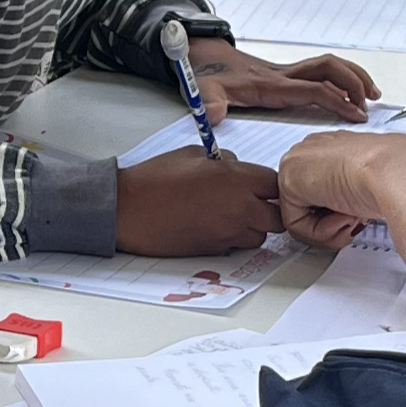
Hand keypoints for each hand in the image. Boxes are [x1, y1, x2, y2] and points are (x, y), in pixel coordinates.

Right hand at [116, 150, 282, 254]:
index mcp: (236, 179)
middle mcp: (239, 208)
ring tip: (230, 216)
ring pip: (260, 237)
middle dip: (269, 211)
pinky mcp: (214, 251)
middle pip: (277, 218)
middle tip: (253, 203)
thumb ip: (225, 162)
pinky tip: (212, 226)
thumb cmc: (155, 179)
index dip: (270, 185)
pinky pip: (236, 246)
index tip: (259, 185)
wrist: (128, 210)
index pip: (275, 185)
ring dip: (253, 228)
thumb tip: (238, 169)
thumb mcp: (193, 155)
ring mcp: (228, 233)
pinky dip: (232, 239)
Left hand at [189, 40, 376, 123]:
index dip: (336, 101)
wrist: (204, 58)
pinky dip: (343, 77)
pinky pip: (324, 72)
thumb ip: (209, 103)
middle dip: (354, 83)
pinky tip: (352, 91)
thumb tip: (213, 114)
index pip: (312, 89)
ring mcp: (288, 72)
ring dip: (354, 77)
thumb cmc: (208, 77)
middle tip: (368, 105)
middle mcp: (284, 75)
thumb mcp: (203, 91)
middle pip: (329, 69)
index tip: (355, 115)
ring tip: (372, 95)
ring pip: (331, 66)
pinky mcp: (289, 74)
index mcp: (270, 85)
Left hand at [272, 128, 405, 249]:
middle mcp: (312, 151)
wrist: (394, 172)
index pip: (322, 190)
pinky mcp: (289, 182)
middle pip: (309, 204)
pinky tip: (343, 217)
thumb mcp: (370, 185)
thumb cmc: (394, 175)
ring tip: (352, 216)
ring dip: (330, 228)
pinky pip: (296, 225)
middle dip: (333, 222)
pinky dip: (321, 232)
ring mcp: (297, 163)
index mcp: (332, 148)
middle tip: (357, 217)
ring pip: (302, 217)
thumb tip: (345, 211)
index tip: (360, 212)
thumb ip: (349, 194)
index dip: (341, 212)